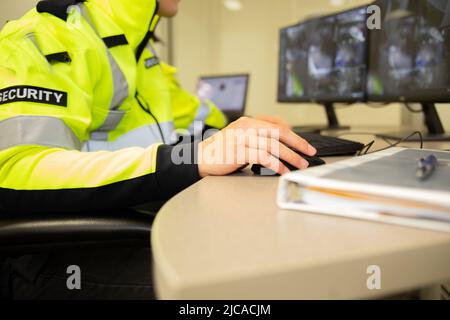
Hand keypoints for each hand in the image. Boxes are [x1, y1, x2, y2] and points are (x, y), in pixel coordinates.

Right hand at [198, 117, 316, 176]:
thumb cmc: (221, 150)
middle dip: (297, 144)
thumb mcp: (240, 137)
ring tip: (299, 164)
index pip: (277, 124)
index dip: (294, 135)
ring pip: (273, 145)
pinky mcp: (238, 152)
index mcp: (248, 121)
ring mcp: (241, 138)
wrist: (199, 158)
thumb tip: (281, 145)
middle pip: (279, 132)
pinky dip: (276, 164)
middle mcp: (245, 126)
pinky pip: (263, 157)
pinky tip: (283, 170)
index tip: (305, 145)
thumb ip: (257, 137)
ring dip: (290, 156)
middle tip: (309, 153)